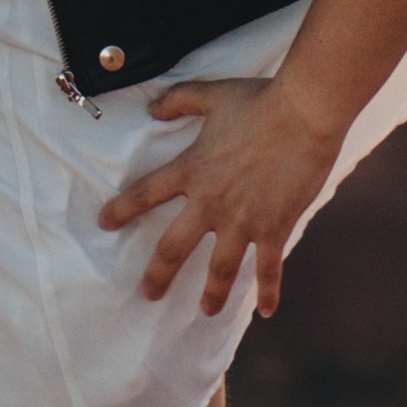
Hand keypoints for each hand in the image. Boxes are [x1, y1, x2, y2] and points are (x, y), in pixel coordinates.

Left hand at [101, 73, 340, 317]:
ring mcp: (242, 221)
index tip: (104, 224)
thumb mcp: (212, 95)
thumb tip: (152, 107)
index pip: (146, 194)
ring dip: (211, 294)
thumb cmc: (259, 101)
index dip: (122, 209)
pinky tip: (267, 312)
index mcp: (192, 171)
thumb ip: (179, 100)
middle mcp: (210, 203)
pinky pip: (268, 269)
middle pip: (173, 247)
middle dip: (159, 274)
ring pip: (220, 269)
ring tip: (204, 312)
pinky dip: (268, 292)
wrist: (302, 115)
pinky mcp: (273, 229)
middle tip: (148, 294)